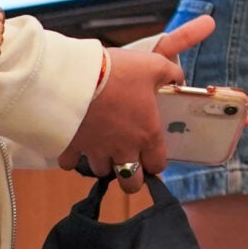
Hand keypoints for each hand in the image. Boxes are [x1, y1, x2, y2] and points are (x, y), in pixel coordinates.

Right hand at [60, 15, 216, 189]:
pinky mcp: (71, 147)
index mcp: (147, 134)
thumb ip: (171, 74)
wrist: (76, 76)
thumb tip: (178, 80)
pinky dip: (72, 157)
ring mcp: (96, 151)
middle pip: (130, 183)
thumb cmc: (120, 72)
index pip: (158, 166)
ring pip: (101, 171)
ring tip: (102, 146)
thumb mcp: (154, 65)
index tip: (150, 151)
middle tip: (127, 158)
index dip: (155, 161)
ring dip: (103, 162)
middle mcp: (123, 149)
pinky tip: (76, 144)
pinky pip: (69, 163)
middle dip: (131, 175)